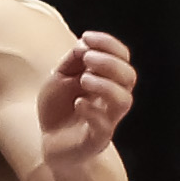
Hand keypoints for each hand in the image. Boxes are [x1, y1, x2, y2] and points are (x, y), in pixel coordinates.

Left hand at [38, 31, 134, 170]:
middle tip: (86, 58)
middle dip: (109, 62)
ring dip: (105, 85)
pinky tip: (78, 103)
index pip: (122, 58)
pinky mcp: (96, 139)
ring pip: (123, 100)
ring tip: (83, 80)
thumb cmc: (58, 108)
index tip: (87, 37)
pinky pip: (104, 126)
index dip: (109, 44)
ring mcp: (107, 119)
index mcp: (107, 80)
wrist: (50, 143)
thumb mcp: (59, 78)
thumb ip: (72, 61)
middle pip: (129, 76)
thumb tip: (84, 44)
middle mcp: (112, 98)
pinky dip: (92, 111)